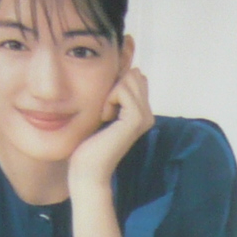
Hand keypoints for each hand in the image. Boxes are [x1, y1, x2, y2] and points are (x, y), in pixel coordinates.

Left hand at [68, 65, 153, 193]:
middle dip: (113, 87)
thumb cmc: (90, 141)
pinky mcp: (136, 119)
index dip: (116, 84)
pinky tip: (105, 118)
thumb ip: (119, 90)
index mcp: (143, 112)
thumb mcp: (105, 108)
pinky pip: (121, 90)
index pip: (136, 77)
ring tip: (105, 116)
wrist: (88, 167)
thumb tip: (134, 69)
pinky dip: (108, 99)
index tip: (107, 108)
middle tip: (105, 112)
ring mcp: (145, 117)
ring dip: (109, 94)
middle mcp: (148, 114)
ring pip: (128, 79)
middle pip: (133, 75)